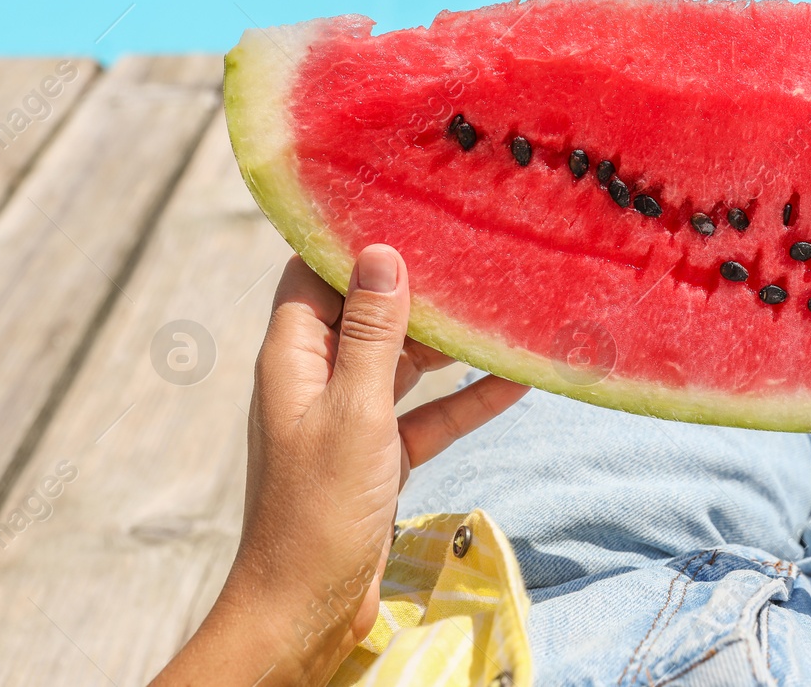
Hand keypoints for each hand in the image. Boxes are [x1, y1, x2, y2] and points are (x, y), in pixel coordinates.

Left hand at [152, 246, 526, 685]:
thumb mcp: (356, 410)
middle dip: (415, 283)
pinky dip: (466, 397)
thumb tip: (384, 253)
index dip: (352, 237)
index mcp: (293, 356)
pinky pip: (428, 411)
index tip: (407, 203)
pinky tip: (517, 378)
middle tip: (473, 246)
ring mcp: (350, 415)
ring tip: (501, 303)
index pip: (314, 273)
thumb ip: (375, 333)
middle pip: (367, 310)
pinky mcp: (379, 454)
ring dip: (448, 340)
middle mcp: (317, 376)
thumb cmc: (319, 508)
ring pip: (403, 359)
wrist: (308, 608)